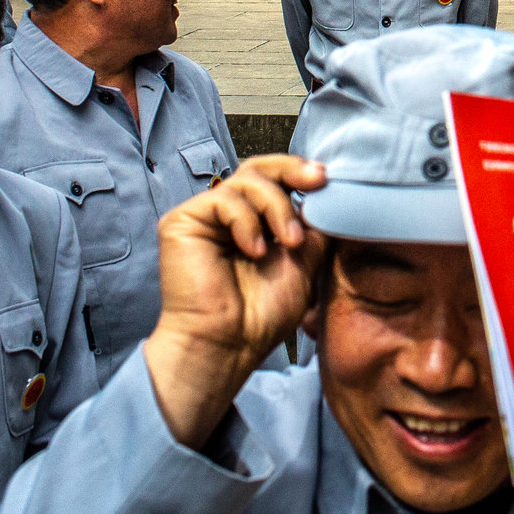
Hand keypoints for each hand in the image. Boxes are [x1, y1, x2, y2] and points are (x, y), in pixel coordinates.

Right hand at [142, 155, 326, 446]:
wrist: (228, 345)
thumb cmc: (262, 314)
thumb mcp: (305, 261)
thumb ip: (313, 224)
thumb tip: (330, 193)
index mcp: (255, 221)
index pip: (276, 180)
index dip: (301, 173)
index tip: (326, 180)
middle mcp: (228, 214)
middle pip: (259, 168)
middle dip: (293, 170)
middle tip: (316, 181)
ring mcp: (205, 216)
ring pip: (247, 180)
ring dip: (277, 208)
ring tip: (290, 244)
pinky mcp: (183, 221)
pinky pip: (224, 199)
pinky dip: (248, 222)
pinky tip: (255, 252)